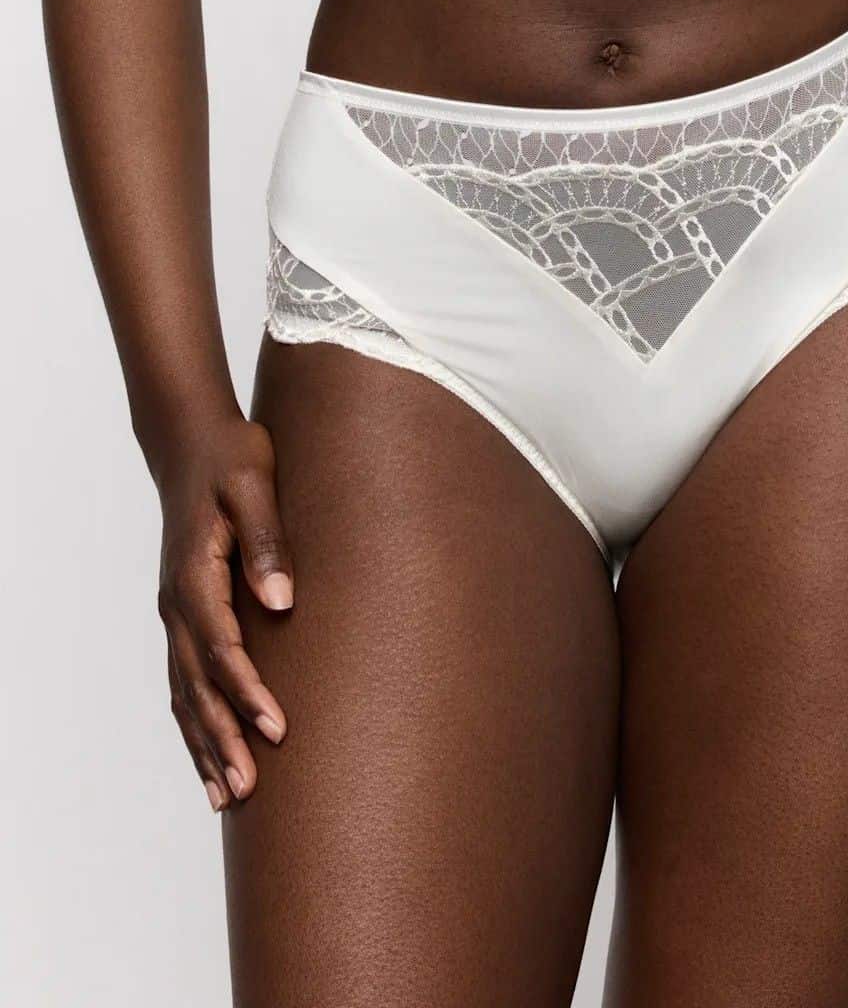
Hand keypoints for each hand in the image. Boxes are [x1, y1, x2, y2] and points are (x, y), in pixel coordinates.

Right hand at [152, 415, 292, 810]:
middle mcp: (178, 602)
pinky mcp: (183, 614)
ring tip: (227, 795)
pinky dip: (194, 721)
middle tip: (248, 789)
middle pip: (196, 684)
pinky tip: (210, 754)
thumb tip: (283, 600)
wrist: (191, 441)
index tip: (276, 729)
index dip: (247, 692)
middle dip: (222, 738)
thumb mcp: (254, 487)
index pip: (222, 647)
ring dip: (204, 742)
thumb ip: (268, 541)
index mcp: (196, 574)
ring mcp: (176, 612)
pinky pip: (183, 680)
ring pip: (184, 692)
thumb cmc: (231, 459)